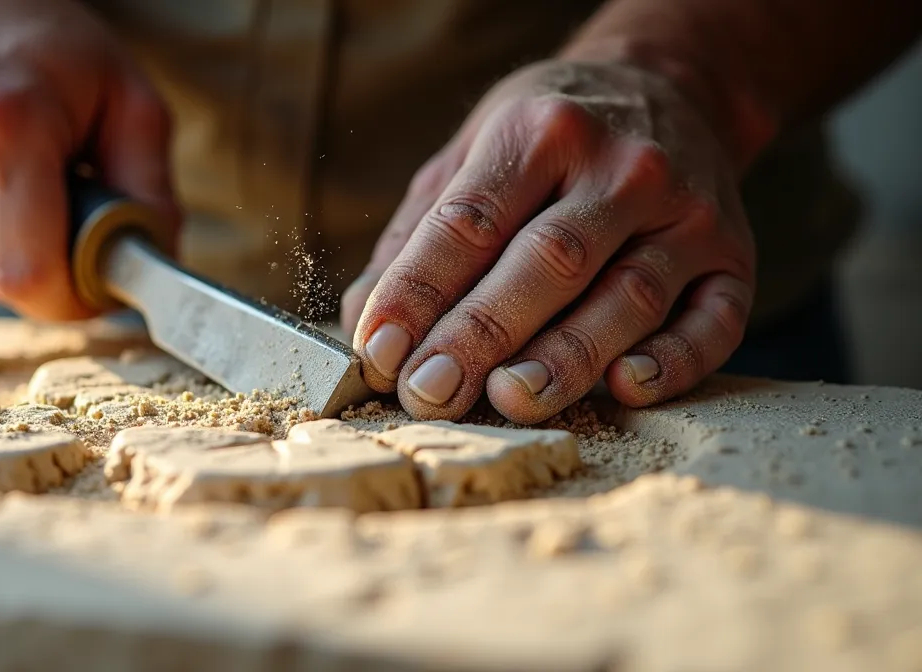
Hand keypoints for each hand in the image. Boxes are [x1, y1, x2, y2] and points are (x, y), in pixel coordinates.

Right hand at [0, 0, 175, 319]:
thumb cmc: (45, 37)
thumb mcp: (126, 93)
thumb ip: (149, 188)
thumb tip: (152, 263)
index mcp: (5, 126)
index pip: (28, 276)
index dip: (69, 297)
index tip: (95, 277)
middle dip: (40, 273)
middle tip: (67, 227)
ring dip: (1, 244)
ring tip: (19, 179)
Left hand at [342, 60, 754, 423]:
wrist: (670, 87)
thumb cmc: (548, 139)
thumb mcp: (468, 155)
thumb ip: (415, 237)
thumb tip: (364, 326)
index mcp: (538, 133)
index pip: (470, 221)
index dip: (419, 290)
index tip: (380, 352)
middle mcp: (619, 167)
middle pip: (548, 261)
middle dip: (482, 334)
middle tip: (431, 392)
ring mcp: (686, 213)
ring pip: (629, 295)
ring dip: (568, 356)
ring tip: (511, 399)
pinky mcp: (734, 257)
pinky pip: (714, 321)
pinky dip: (674, 361)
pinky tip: (627, 387)